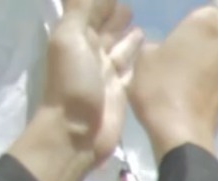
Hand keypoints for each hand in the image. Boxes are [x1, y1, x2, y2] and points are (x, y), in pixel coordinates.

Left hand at [40, 0, 142, 165]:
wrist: (77, 131)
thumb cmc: (72, 82)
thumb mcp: (70, 38)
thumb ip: (81, 12)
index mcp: (75, 36)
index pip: (87, 10)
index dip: (99, 2)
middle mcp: (90, 51)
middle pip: (103, 26)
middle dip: (113, 14)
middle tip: (129, 5)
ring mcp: (105, 71)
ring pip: (118, 45)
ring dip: (126, 34)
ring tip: (138, 22)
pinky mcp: (120, 88)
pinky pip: (130, 67)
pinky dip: (136, 56)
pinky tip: (146, 49)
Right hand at [127, 4, 217, 160]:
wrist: (181, 131)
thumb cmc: (159, 85)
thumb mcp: (144, 56)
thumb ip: (161, 44)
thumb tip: (169, 50)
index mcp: (207, 24)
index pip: (211, 9)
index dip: (197, 21)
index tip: (183, 33)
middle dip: (203, 39)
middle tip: (180, 53)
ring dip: (208, 59)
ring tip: (184, 74)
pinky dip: (210, 77)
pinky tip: (192, 89)